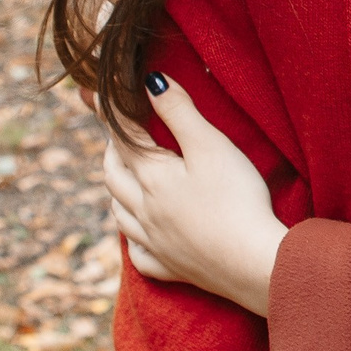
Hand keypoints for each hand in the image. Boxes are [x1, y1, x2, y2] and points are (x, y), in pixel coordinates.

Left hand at [103, 75, 285, 317]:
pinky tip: (139, 238)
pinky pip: (139, 256)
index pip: (124, 139)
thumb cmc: (237, 199)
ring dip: (116, 192)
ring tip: (123, 180)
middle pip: (114, 177)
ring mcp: (155, 243)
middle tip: (116, 138)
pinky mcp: (172, 268)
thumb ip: (179, 112)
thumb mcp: (211, 146)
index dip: (111, 116)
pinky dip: (133, 241)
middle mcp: (144, 211)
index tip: (96, 96)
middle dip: (111, 153)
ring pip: (120, 215)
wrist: (254, 263)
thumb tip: (150, 81)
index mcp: (153, 177)